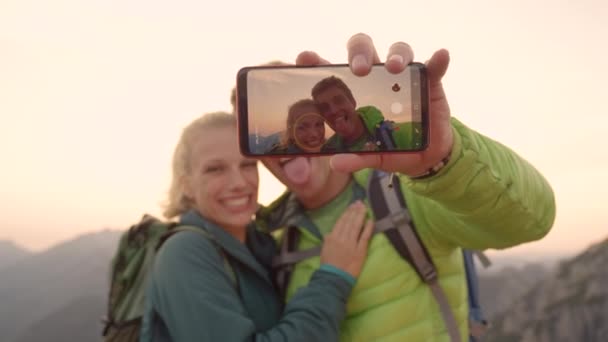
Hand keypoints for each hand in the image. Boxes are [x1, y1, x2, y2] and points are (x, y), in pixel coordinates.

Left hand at [295, 33, 452, 176]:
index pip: (335, 69)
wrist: (425, 155)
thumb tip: (335, 164)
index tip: (306, 58)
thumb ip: (356, 158)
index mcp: (355, 90)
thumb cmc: (392, 149)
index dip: (319, 61)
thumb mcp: (373, 156)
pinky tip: (440, 56)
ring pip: (399, 51)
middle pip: (365, 50)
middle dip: (359, 54)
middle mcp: (377, 77)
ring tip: (395, 67)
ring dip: (397, 55)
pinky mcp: (429, 81)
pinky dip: (437, 61)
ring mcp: (404, 77)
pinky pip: (434, 67)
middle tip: (359, 70)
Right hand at [320, 201, 373, 277]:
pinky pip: (364, 237)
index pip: (341, 222)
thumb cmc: (328, 265)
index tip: (351, 206)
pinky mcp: (360, 250)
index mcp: (332, 237)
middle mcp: (342, 238)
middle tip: (359, 202)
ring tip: (364, 207)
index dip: (347, 212)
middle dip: (354, 211)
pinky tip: (370, 220)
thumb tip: (330, 233)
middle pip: (349, 221)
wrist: (334, 278)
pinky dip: (368, 228)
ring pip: (356, 226)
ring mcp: (352, 244)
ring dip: (360, 215)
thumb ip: (328, 240)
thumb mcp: (324, 250)